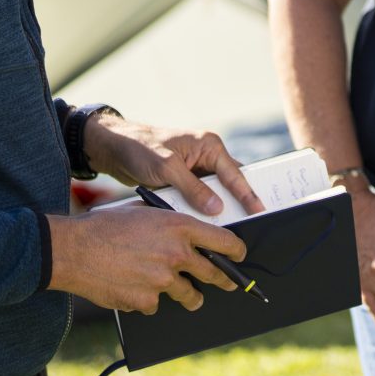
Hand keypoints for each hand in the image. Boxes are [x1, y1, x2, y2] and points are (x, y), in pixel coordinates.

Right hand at [47, 209, 247, 313]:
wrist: (72, 250)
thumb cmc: (104, 226)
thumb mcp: (143, 213)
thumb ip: (168, 224)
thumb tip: (187, 233)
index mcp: (179, 228)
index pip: (223, 241)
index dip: (236, 250)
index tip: (240, 256)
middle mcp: (176, 255)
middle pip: (213, 273)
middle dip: (224, 280)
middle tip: (228, 284)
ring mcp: (162, 281)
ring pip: (189, 295)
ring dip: (190, 296)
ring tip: (191, 297)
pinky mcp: (145, 301)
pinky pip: (155, 304)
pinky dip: (149, 299)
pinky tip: (134, 289)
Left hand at [85, 115, 265, 216]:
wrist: (113, 149)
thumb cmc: (139, 148)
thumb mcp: (167, 168)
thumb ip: (193, 188)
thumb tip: (217, 208)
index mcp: (209, 146)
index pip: (235, 174)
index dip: (248, 194)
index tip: (261, 212)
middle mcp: (206, 157)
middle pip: (230, 184)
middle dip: (239, 203)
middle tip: (252, 223)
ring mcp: (196, 170)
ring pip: (215, 193)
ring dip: (218, 209)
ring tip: (230, 229)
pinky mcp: (184, 181)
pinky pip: (199, 198)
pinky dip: (201, 211)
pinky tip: (205, 226)